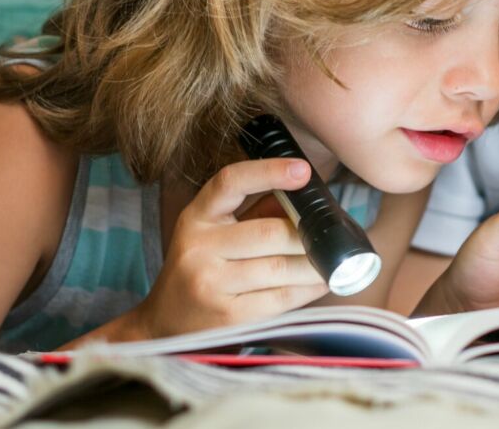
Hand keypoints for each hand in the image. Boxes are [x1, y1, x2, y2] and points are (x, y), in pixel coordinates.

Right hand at [131, 158, 329, 339]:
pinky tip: (322, 281)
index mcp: (196, 217)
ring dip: (315, 264)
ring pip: (280, 267)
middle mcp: (198, 247)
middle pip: (269, 232)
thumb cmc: (201, 272)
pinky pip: (281, 297)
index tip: (303, 170)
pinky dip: (309, 288)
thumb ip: (256, 214)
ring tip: (334, 260)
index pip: (231, 182)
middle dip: (308, 234)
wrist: (164, 327)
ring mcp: (210, 284)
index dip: (269, 172)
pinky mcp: (229, 317)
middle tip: (331, 233)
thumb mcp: (215, 235)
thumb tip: (308, 200)